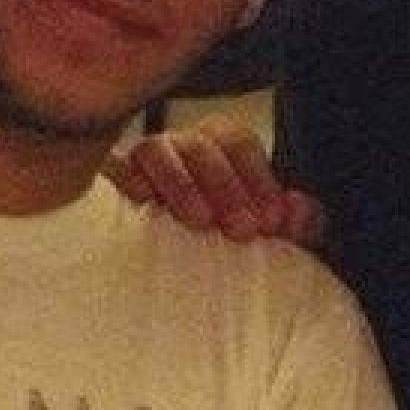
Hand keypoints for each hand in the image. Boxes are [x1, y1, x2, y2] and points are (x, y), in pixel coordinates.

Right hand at [105, 118, 324, 245]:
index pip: (239, 143)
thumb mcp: (266, 229)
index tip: (271, 221)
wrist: (167, 266)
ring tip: (200, 221)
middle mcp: (180, 146)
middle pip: (201, 146)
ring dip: (182, 184)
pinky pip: (112, 164)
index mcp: (219, 146)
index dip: (258, 179)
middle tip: (243, 231)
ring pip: (157, 150)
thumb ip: (296, 221)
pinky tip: (142, 199)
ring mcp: (142, 159)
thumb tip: (299, 211)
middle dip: (226, 187)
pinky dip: (128, 176)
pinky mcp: (110, 176)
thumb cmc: (224, 236)